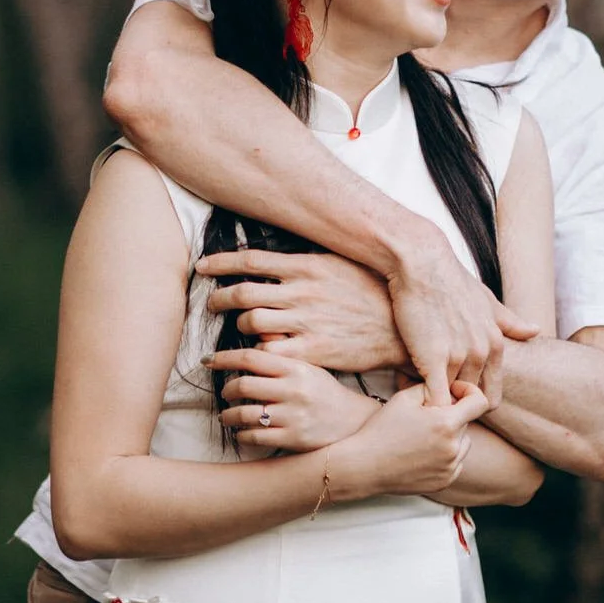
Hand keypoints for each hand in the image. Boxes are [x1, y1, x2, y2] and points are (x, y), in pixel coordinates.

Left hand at [200, 249, 406, 374]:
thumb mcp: (341, 263)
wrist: (401, 327)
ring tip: (238, 331)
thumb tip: (281, 249)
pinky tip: (260, 353)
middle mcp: (302, 292)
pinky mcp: (313, 350)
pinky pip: (272, 352)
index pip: (250, 260)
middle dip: (220, 300)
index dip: (220, 263)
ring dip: (239, 327)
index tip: (202, 266)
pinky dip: (260, 352)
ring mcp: (306, 322)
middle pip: (243, 293)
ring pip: (252, 323)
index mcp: (307, 266)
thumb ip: (309, 258)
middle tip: (212, 304)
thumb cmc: (372, 292)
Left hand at [207, 346, 379, 453]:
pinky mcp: (293, 439)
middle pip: (244, 385)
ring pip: (245, 414)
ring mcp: (293, 416)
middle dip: (227, 389)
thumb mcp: (309, 365)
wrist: (353, 422)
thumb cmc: (325, 391)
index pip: (252, 358)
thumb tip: (256, 332)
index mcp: (296, 367)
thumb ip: (283, 350)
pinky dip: (242, 434)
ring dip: (229, 415)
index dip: (224, 357)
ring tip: (226, 416)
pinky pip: (255, 436)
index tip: (208, 360)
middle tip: (224, 391)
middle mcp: (294, 390)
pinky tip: (241, 431)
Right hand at [328, 380, 489, 501]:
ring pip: (463, 443)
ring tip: (423, 436)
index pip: (479, 402)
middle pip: (467, 422)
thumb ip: (434, 387)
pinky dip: (446, 455)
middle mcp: (453, 448)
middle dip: (452, 415)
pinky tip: (422, 452)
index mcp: (446, 424)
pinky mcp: (445, 482)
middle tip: (426, 416)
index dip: (469, 391)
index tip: (453, 392)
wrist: (364, 466)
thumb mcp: (405, 398)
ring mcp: (450, 468)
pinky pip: (456, 462)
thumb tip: (451, 390)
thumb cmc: (382, 429)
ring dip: (451, 436)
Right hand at [385, 229, 536, 407]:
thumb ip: (510, 322)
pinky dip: (423, 401)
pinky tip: (408, 388)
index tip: (453, 393)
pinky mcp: (434, 359)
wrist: (423, 264)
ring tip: (417, 389)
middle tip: (433, 394)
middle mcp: (482, 354)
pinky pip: (435, 398)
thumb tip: (535, 331)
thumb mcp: (487, 301)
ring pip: (449, 400)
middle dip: (451, 402)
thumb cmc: (451, 280)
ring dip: (434, 400)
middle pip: (468, 400)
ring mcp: (459, 357)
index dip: (471, 400)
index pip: (491, 395)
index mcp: (496, 345)